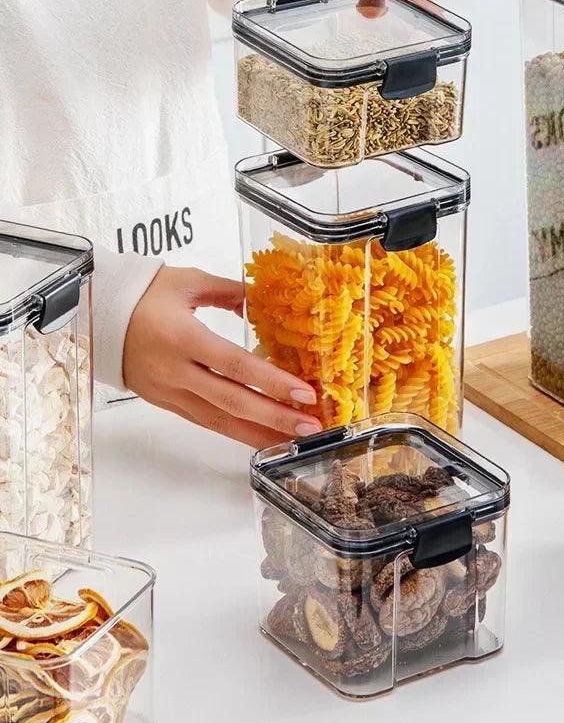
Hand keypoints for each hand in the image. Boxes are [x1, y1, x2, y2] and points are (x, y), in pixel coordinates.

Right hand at [123, 266, 321, 447]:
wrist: (93, 316)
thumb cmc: (140, 295)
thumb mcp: (187, 282)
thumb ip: (228, 291)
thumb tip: (261, 300)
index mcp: (183, 338)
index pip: (235, 366)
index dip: (271, 382)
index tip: (304, 394)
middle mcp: (176, 371)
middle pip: (231, 401)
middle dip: (275, 418)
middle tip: (311, 427)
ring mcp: (170, 392)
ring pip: (220, 420)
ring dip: (260, 433)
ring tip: (295, 441)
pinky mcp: (167, 403)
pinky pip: (206, 421)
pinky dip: (236, 432)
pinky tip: (261, 438)